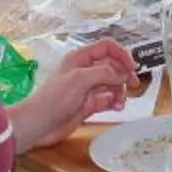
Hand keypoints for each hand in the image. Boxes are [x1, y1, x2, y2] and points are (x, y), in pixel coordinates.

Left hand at [9, 39, 136, 148]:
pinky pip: (108, 99)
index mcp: (80, 58)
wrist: (38, 125)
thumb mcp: (80, 79)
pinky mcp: (88, 105)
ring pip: (112, 83)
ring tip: (120, 102)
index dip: (122, 54)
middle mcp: (85, 70)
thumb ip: (104, 73)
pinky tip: (116, 107)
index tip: (132, 67)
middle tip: (133, 84)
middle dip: (124, 74)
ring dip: (120, 91)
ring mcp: (87, 88)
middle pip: (112, 65)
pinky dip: (115, 102)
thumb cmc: (54, 98)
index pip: (107, 47)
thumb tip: (123, 74)